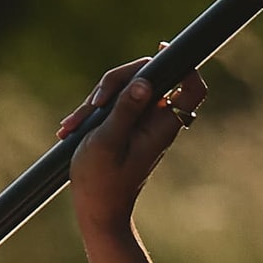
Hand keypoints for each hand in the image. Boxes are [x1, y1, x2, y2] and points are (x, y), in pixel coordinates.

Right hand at [65, 56, 207, 233]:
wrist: (97, 212)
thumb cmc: (102, 181)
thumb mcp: (108, 141)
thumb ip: (126, 109)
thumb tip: (146, 81)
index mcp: (162, 125)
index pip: (190, 86)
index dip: (183, 63)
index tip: (160, 50)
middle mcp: (157, 121)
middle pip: (149, 78)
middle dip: (115, 83)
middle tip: (93, 103)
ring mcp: (142, 124)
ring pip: (126, 91)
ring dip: (97, 102)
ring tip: (71, 125)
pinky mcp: (127, 129)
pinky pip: (115, 107)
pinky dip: (94, 114)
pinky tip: (71, 128)